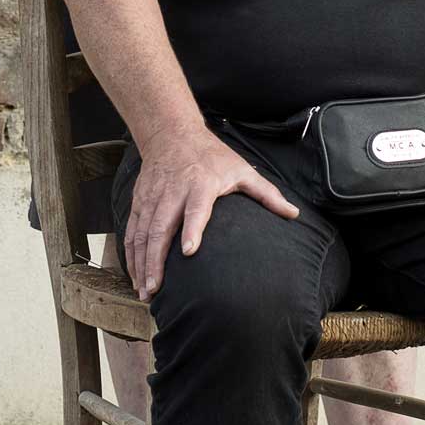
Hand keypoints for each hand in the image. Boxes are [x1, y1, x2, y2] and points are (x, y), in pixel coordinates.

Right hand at [124, 127, 299, 301]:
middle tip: (156, 289)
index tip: (189, 252)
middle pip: (161, 227)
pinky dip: (130, 253)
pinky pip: (132, 229)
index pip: (196, 208)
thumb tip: (294, 214)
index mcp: (201, 183)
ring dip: (140, 262)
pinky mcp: (140, 200)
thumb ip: (267, 194)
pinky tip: (135, 274)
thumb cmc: (212, 156)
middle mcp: (174, 191)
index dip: (192, 229)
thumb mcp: (242, 170)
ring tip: (144, 290)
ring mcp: (153, 196)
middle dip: (156, 260)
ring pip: (142, 232)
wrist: (172, 134)